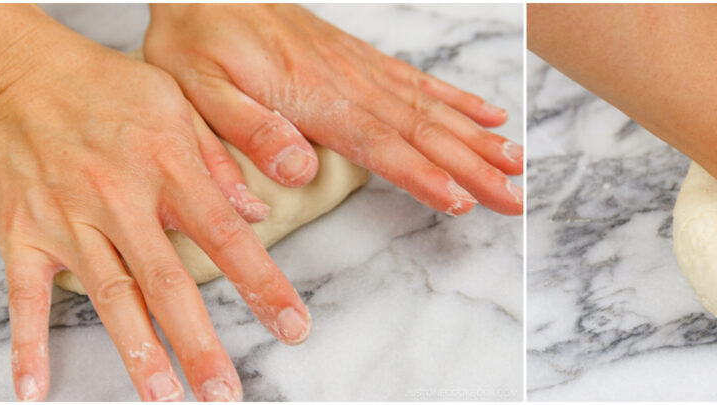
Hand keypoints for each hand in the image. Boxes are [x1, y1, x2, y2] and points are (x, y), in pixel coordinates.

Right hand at [0, 10, 310, 399]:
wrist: (20, 72)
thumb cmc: (107, 88)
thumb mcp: (178, 105)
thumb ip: (221, 161)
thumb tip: (258, 213)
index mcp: (168, 167)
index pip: (226, 237)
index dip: (262, 285)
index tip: (292, 326)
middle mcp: (121, 199)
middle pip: (168, 283)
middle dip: (200, 342)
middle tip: (225, 391)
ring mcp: (69, 221)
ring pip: (110, 297)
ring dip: (138, 352)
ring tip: (164, 396)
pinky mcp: (23, 234)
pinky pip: (25, 298)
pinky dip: (28, 345)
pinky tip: (35, 388)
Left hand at [143, 4, 523, 215]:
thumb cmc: (197, 41)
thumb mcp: (199, 89)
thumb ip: (249, 130)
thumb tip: (299, 170)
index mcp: (313, 98)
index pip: (380, 144)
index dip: (423, 175)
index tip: (463, 200)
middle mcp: (349, 83)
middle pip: (423, 132)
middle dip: (473, 168)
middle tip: (515, 198)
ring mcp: (361, 69)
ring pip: (432, 109)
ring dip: (478, 139)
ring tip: (519, 164)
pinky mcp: (361, 60)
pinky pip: (420, 81)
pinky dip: (460, 99)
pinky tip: (490, 115)